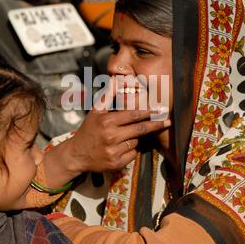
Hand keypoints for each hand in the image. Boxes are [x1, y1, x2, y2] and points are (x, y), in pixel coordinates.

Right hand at [42, 77, 170, 187]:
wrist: (76, 154)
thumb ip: (107, 96)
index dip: (148, 112)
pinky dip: (131, 150)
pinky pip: (132, 154)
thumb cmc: (89, 130)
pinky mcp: (116, 164)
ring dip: (136, 138)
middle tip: (168, 121)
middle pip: (140, 129)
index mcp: (107, 121)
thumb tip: (115, 79)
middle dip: (155, 124)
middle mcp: (111, 136)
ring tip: (125, 136)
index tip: (160, 109)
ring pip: (136, 142)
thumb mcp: (95, 111)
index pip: (133, 115)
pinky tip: (120, 148)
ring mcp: (113, 151)